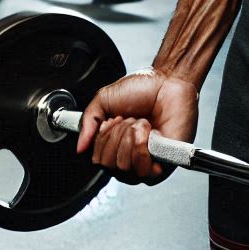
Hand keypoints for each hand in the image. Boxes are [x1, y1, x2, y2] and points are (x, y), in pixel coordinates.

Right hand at [75, 68, 198, 184]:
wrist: (168, 81)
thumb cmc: (142, 89)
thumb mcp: (104, 99)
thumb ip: (87, 122)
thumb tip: (79, 147)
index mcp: (115, 146)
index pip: (97, 160)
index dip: (103, 138)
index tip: (113, 119)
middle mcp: (129, 158)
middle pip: (109, 164)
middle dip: (117, 134)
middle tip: (129, 119)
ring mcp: (147, 162)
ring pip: (124, 166)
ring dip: (131, 137)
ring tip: (142, 123)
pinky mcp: (164, 164)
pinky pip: (144, 169)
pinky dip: (144, 144)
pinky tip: (151, 131)